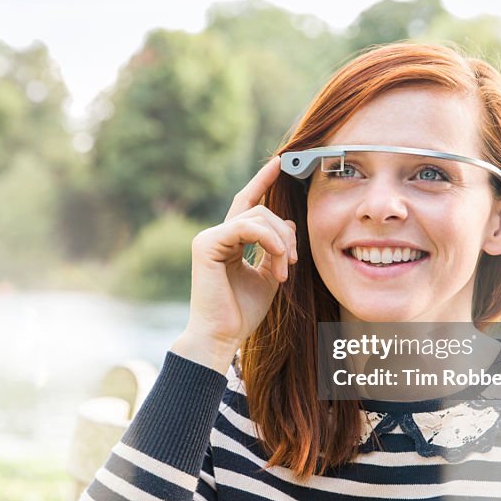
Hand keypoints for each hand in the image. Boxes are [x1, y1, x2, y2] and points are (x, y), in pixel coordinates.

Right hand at [172, 156, 297, 371]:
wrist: (222, 337)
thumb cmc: (242, 314)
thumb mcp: (268, 278)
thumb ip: (276, 251)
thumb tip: (289, 223)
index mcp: (229, 241)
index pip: (247, 203)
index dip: (262, 181)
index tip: (280, 163)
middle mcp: (217, 235)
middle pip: (261, 211)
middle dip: (286, 233)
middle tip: (293, 261)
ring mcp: (209, 237)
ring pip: (258, 217)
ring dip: (281, 242)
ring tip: (284, 270)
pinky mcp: (206, 244)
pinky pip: (246, 227)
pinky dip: (269, 240)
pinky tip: (278, 259)